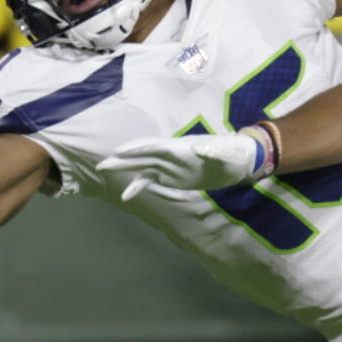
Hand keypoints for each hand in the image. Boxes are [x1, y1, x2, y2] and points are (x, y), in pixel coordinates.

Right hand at [96, 125, 276, 199]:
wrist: (239, 162)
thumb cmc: (233, 153)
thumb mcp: (226, 152)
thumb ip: (213, 150)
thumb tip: (198, 147)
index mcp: (181, 147)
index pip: (155, 146)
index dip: (138, 148)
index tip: (119, 151)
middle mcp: (172, 155)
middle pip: (143, 155)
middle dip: (123, 159)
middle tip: (102, 164)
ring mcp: (171, 166)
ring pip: (143, 167)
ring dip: (126, 169)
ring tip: (105, 172)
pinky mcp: (173, 177)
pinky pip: (151, 180)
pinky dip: (138, 186)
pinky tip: (126, 196)